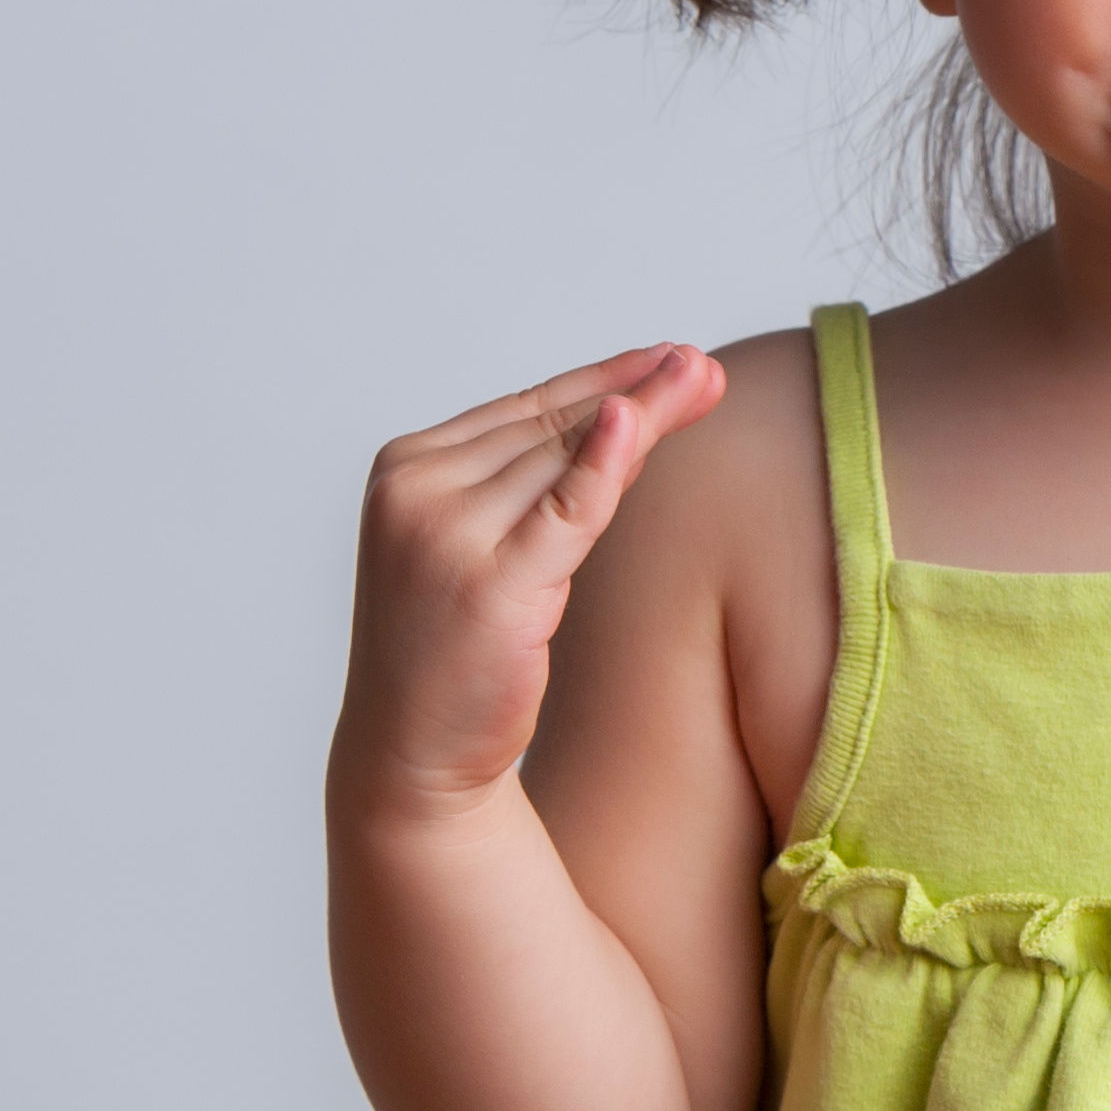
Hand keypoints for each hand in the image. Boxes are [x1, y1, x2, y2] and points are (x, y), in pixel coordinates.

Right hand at [335, 343, 726, 819]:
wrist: (412, 754)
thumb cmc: (459, 648)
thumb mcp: (497, 546)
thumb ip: (549, 481)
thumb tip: (633, 414)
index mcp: (404, 468)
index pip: (524, 409)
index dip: (605, 380)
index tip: (671, 357)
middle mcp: (414, 491)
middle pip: (551, 427)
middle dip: (636, 393)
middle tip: (705, 365)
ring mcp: (444, 535)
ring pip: (566, 460)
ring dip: (643, 417)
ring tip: (704, 380)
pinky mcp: (487, 584)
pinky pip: (565, 511)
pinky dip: (605, 465)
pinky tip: (638, 421)